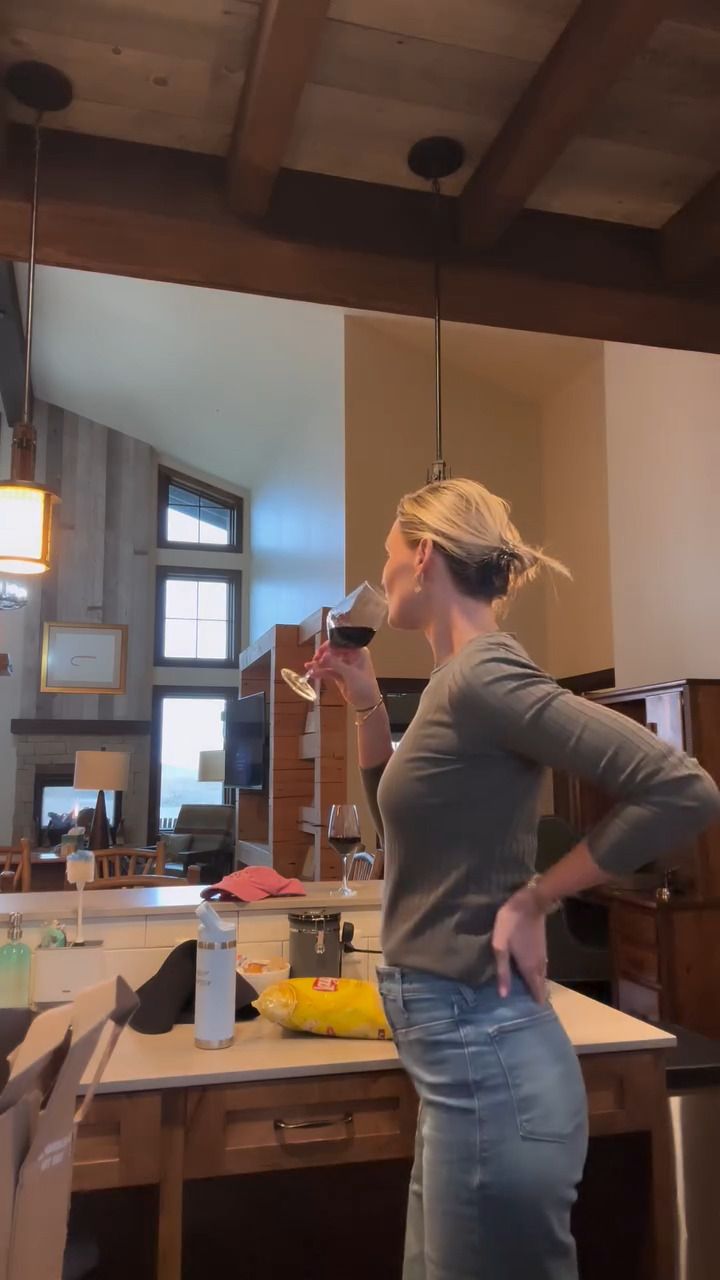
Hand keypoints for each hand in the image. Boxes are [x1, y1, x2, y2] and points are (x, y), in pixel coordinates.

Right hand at [306, 640, 380, 709]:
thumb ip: (336, 664)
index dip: (329, 647)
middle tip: (314, 660)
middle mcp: (351, 657)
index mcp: (358, 652)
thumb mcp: (350, 674)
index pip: (341, 644)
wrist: (367, 703)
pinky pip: (329, 671)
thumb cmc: (364, 686)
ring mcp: (345, 667)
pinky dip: (321, 672)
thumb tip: (323, 655)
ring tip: (308, 666)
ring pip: (330, 662)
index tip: (320, 652)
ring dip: (319, 664)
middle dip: (322, 656)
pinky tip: (312, 673)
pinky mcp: (340, 676)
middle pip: (333, 652)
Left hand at [492, 887, 547, 1002]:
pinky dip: (538, 975)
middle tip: (528, 1006)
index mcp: (529, 967)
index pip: (536, 990)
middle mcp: (539, 964)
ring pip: (542, 976)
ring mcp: (543, 955)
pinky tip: (531, 974)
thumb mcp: (501, 947)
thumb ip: (502, 971)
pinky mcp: (542, 947)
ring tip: (530, 993)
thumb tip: (504, 994)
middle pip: (541, 985)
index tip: (532, 1014)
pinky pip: (542, 967)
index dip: (535, 1001)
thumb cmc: (512, 924)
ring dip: (538, 985)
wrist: (530, 903)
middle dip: (536, 995)